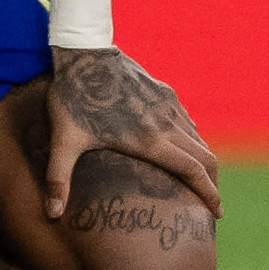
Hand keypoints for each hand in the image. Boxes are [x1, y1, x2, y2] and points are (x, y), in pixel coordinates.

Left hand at [44, 46, 224, 217]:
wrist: (84, 53)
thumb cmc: (72, 100)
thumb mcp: (63, 142)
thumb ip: (59, 180)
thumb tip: (50, 216)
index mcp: (148, 139)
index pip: (192, 170)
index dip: (209, 193)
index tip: (217, 212)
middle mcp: (165, 122)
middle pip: (204, 157)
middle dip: (212, 183)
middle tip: (211, 205)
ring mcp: (168, 105)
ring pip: (198, 139)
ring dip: (203, 162)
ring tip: (198, 182)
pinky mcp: (165, 92)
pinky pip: (188, 122)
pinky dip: (193, 142)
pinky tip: (182, 150)